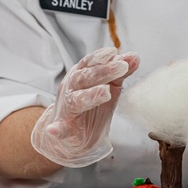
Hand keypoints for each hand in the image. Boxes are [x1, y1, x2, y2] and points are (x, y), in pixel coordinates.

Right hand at [31, 47, 139, 166]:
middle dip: (104, 71)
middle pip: (85, 77)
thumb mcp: (107, 87)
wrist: (68, 134)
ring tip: (105, 92)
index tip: (116, 53)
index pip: (90, 62)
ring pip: (76, 100)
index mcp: (80, 75)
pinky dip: (55, 129)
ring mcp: (66, 108)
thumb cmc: (89, 107)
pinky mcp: (63, 129)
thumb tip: (135, 57)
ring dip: (90, 95)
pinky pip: (58, 129)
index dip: (102, 57)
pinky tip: (53, 130)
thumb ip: (120, 74)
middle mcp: (71, 88)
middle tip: (122, 67)